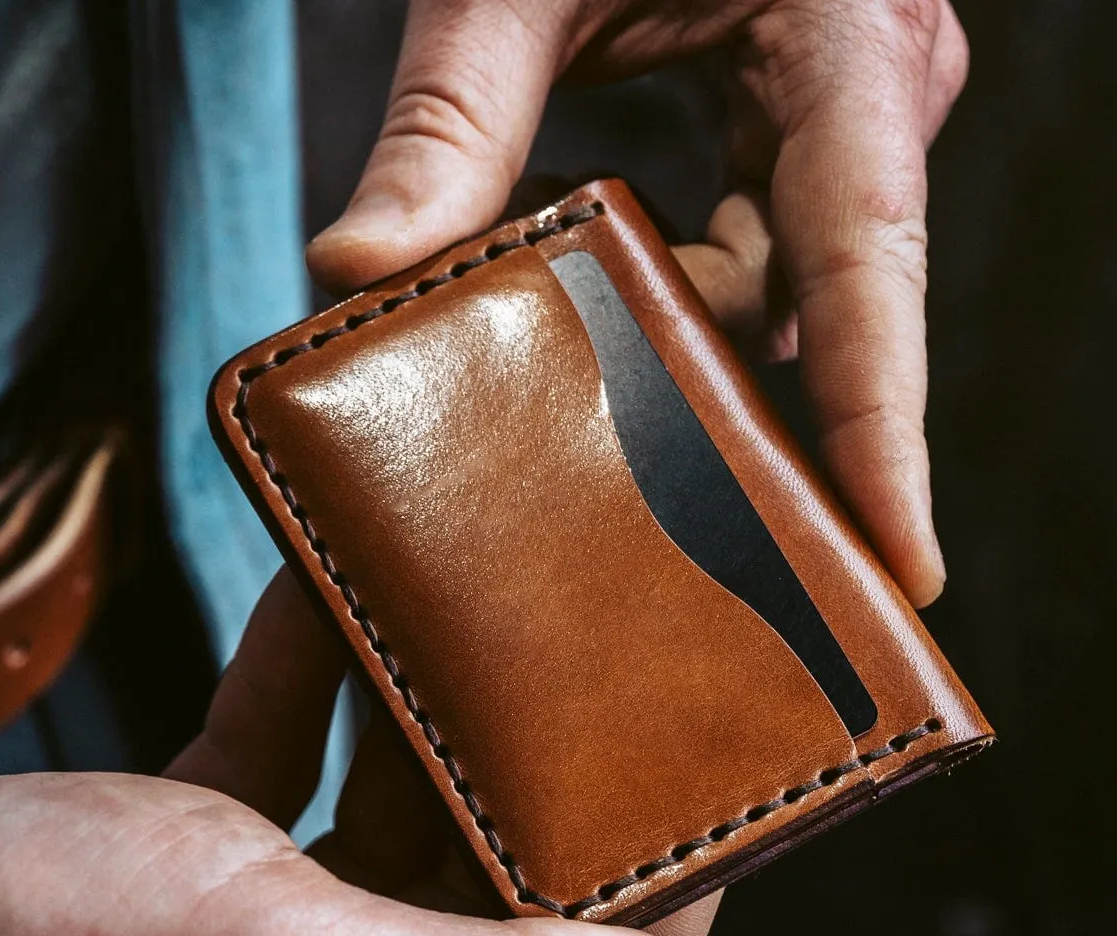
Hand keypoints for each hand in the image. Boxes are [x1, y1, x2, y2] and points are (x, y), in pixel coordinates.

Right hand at [0, 601, 711, 935]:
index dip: (661, 903)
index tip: (710, 775)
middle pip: (497, 910)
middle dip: (549, 793)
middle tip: (611, 658)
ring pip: (391, 830)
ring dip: (427, 725)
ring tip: (488, 601)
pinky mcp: (186, 879)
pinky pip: (286, 773)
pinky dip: (312, 693)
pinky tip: (335, 596)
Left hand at [307, 0, 969, 607]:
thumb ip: (446, 121)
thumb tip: (350, 273)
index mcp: (845, 44)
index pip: (869, 266)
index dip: (883, 426)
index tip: (899, 562)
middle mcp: (865, 97)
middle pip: (814, 309)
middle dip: (741, 426)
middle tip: (699, 568)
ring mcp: (828, 119)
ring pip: (762, 291)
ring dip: (669, 359)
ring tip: (592, 452)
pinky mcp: (782, 130)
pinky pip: (735, 252)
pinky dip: (656, 305)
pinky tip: (583, 349)